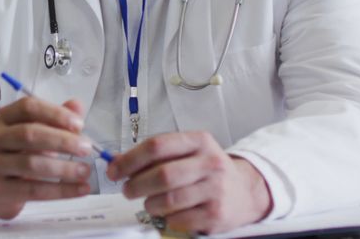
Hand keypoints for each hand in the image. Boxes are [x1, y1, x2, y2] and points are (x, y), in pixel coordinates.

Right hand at [0, 98, 92, 218]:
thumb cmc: (14, 154)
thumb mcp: (32, 132)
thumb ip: (54, 118)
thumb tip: (77, 105)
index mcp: (4, 117)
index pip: (28, 107)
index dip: (55, 113)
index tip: (80, 124)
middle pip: (29, 134)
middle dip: (62, 140)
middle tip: (86, 148)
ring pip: (31, 164)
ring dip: (64, 168)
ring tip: (85, 171)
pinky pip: (33, 190)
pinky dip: (61, 190)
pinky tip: (80, 189)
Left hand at [106, 131, 271, 233]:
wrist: (244, 191)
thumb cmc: (208, 171)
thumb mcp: (188, 153)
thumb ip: (155, 156)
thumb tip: (116, 161)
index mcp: (199, 141)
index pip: (157, 146)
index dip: (130, 159)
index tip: (115, 170)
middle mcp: (210, 162)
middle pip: (162, 174)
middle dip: (136, 185)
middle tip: (127, 190)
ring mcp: (215, 189)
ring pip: (168, 200)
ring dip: (149, 204)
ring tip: (149, 203)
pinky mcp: (216, 213)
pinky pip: (178, 219)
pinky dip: (166, 219)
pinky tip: (169, 213)